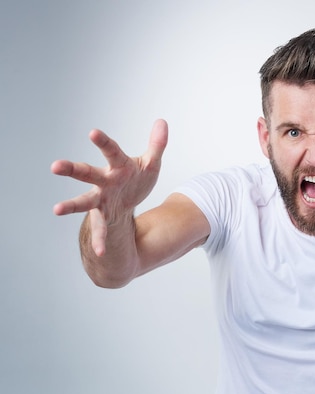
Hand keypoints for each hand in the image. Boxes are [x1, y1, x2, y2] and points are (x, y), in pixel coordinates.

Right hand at [51, 119, 167, 254]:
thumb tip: (162, 122)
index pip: (111, 152)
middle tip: (55, 166)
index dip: (102, 142)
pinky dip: (100, 241)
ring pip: (84, 201)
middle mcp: (104, 182)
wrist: (130, 201)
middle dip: (72, 170)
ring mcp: (102, 200)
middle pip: (87, 174)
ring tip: (57, 210)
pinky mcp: (104, 216)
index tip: (92, 132)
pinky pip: (102, 231)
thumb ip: (157, 144)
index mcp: (118, 166)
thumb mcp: (151, 163)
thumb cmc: (136, 177)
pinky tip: (100, 253)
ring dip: (71, 205)